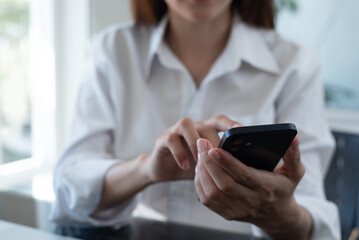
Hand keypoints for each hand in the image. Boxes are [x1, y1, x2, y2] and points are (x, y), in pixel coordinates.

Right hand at [144, 115, 240, 182]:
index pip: (220, 120)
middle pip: (206, 125)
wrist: (164, 171)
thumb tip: (244, 166)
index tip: (242, 131)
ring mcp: (176, 131)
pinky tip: (186, 167)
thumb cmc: (190, 166)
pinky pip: (171, 139)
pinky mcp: (163, 140)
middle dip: (214, 142)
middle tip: (219, 158)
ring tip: (200, 161)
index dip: (231, 124)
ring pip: (186, 125)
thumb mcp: (208, 164)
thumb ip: (221, 161)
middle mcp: (192, 127)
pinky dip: (180, 153)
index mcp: (205, 129)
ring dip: (195, 143)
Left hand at [194, 137, 312, 239]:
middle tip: (201, 144)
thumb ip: (293, 154)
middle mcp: (251, 201)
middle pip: (224, 184)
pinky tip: (200, 169)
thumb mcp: (295, 171)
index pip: (243, 175)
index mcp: (266, 187)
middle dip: (209, 162)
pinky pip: (208, 201)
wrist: (278, 216)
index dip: (227, 162)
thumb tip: (293, 137)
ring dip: (203, 172)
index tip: (214, 148)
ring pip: (213, 193)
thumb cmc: (283, 188)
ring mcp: (237, 210)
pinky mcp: (227, 214)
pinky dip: (200, 184)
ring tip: (200, 154)